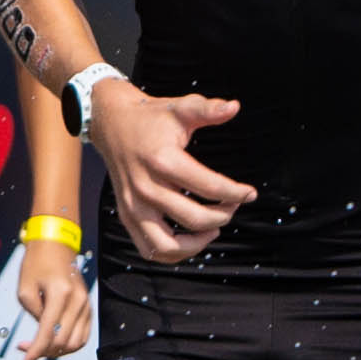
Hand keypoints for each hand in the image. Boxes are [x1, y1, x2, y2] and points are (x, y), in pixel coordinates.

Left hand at [13, 233, 90, 359]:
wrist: (55, 247)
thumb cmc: (36, 264)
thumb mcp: (24, 289)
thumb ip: (34, 314)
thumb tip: (42, 336)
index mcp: (61, 293)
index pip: (48, 332)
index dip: (35, 351)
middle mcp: (78, 301)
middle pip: (63, 341)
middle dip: (43, 351)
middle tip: (25, 349)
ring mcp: (86, 305)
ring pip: (76, 343)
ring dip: (56, 351)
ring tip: (39, 346)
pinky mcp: (88, 308)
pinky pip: (82, 336)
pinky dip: (68, 345)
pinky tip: (53, 342)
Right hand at [89, 81, 250, 262]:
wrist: (111, 123)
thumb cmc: (150, 117)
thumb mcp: (179, 107)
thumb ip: (208, 108)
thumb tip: (234, 107)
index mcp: (163, 160)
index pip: (209, 187)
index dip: (236, 193)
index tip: (249, 193)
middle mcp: (146, 187)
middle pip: (194, 219)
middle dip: (223, 215)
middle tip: (233, 205)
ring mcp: (134, 205)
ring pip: (168, 245)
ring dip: (197, 243)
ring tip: (213, 228)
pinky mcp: (127, 215)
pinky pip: (150, 248)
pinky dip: (173, 252)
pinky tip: (190, 238)